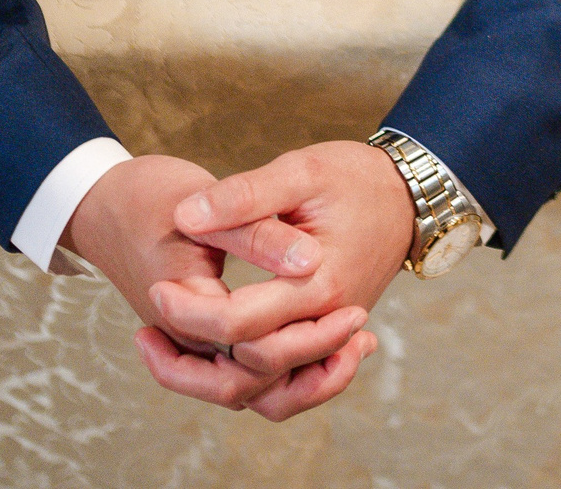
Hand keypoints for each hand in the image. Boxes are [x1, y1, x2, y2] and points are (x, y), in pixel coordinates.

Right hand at [63, 153, 347, 412]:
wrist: (102, 201)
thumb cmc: (148, 192)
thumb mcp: (200, 198)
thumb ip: (255, 228)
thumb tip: (309, 258)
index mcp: (182, 301)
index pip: (246, 337)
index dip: (306, 331)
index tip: (353, 308)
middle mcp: (184, 334)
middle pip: (246, 383)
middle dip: (309, 364)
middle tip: (361, 334)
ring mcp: (191, 339)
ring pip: (247, 386)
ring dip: (300, 376)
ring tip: (357, 343)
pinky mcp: (202, 333)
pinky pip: (245, 367)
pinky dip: (285, 362)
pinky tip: (330, 335)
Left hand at [150, 141, 414, 421]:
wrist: (409, 195)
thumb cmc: (355, 177)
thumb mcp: (300, 170)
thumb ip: (244, 196)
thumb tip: (187, 216)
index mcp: (319, 284)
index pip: (241, 325)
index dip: (190, 312)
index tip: (157, 287)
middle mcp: (326, 321)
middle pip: (249, 371)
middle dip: (193, 354)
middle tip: (150, 321)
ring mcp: (328, 333)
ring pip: (269, 391)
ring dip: (216, 380)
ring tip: (167, 350)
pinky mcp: (324, 334)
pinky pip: (285, 379)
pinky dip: (248, 377)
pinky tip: (210, 348)